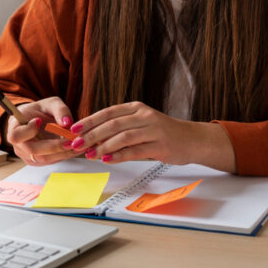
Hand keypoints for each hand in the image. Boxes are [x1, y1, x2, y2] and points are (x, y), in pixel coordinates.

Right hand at [6, 96, 81, 165]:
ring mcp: (26, 155)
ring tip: (77, 145)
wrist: (38, 120)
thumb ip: (60, 110)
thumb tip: (67, 122)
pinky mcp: (37, 161)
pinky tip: (74, 149)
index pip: (16, 136)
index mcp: (15, 127)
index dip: (28, 131)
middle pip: (33, 150)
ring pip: (43, 158)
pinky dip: (63, 156)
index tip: (39, 121)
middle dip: (54, 146)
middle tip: (70, 141)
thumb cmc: (41, 110)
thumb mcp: (51, 103)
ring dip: (62, 153)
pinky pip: (50, 161)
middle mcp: (18, 144)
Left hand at [70, 101, 234, 170]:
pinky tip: (107, 160)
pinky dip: (119, 155)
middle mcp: (144, 116)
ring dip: (103, 146)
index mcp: (137, 108)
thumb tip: (93, 137)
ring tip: (89, 154)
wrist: (192, 139)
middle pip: (112, 124)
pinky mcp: (160, 145)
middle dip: (92, 135)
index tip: (74, 129)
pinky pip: (135, 151)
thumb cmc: (163, 133)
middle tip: (77, 144)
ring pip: (123, 137)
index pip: (108, 112)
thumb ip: (121, 127)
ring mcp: (153, 130)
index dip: (90, 121)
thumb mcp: (141, 123)